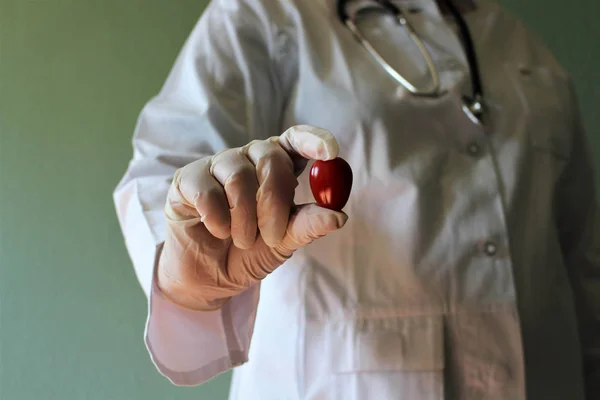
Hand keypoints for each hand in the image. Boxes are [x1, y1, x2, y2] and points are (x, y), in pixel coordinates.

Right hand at [156, 125, 347, 310]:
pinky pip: (207, 191)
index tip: (331, 152)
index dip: (314, 140)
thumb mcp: (284, 241)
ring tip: (241, 240)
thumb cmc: (249, 252)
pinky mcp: (186, 179)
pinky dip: (217, 219)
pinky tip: (217, 231)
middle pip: (270, 157)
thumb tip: (339, 216)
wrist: (209, 277)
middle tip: (271, 235)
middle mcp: (248, 158)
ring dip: (244, 219)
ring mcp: (216, 166)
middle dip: (275, 202)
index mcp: (276, 167)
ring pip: (238, 176)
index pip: (296, 139)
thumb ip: (308, 225)